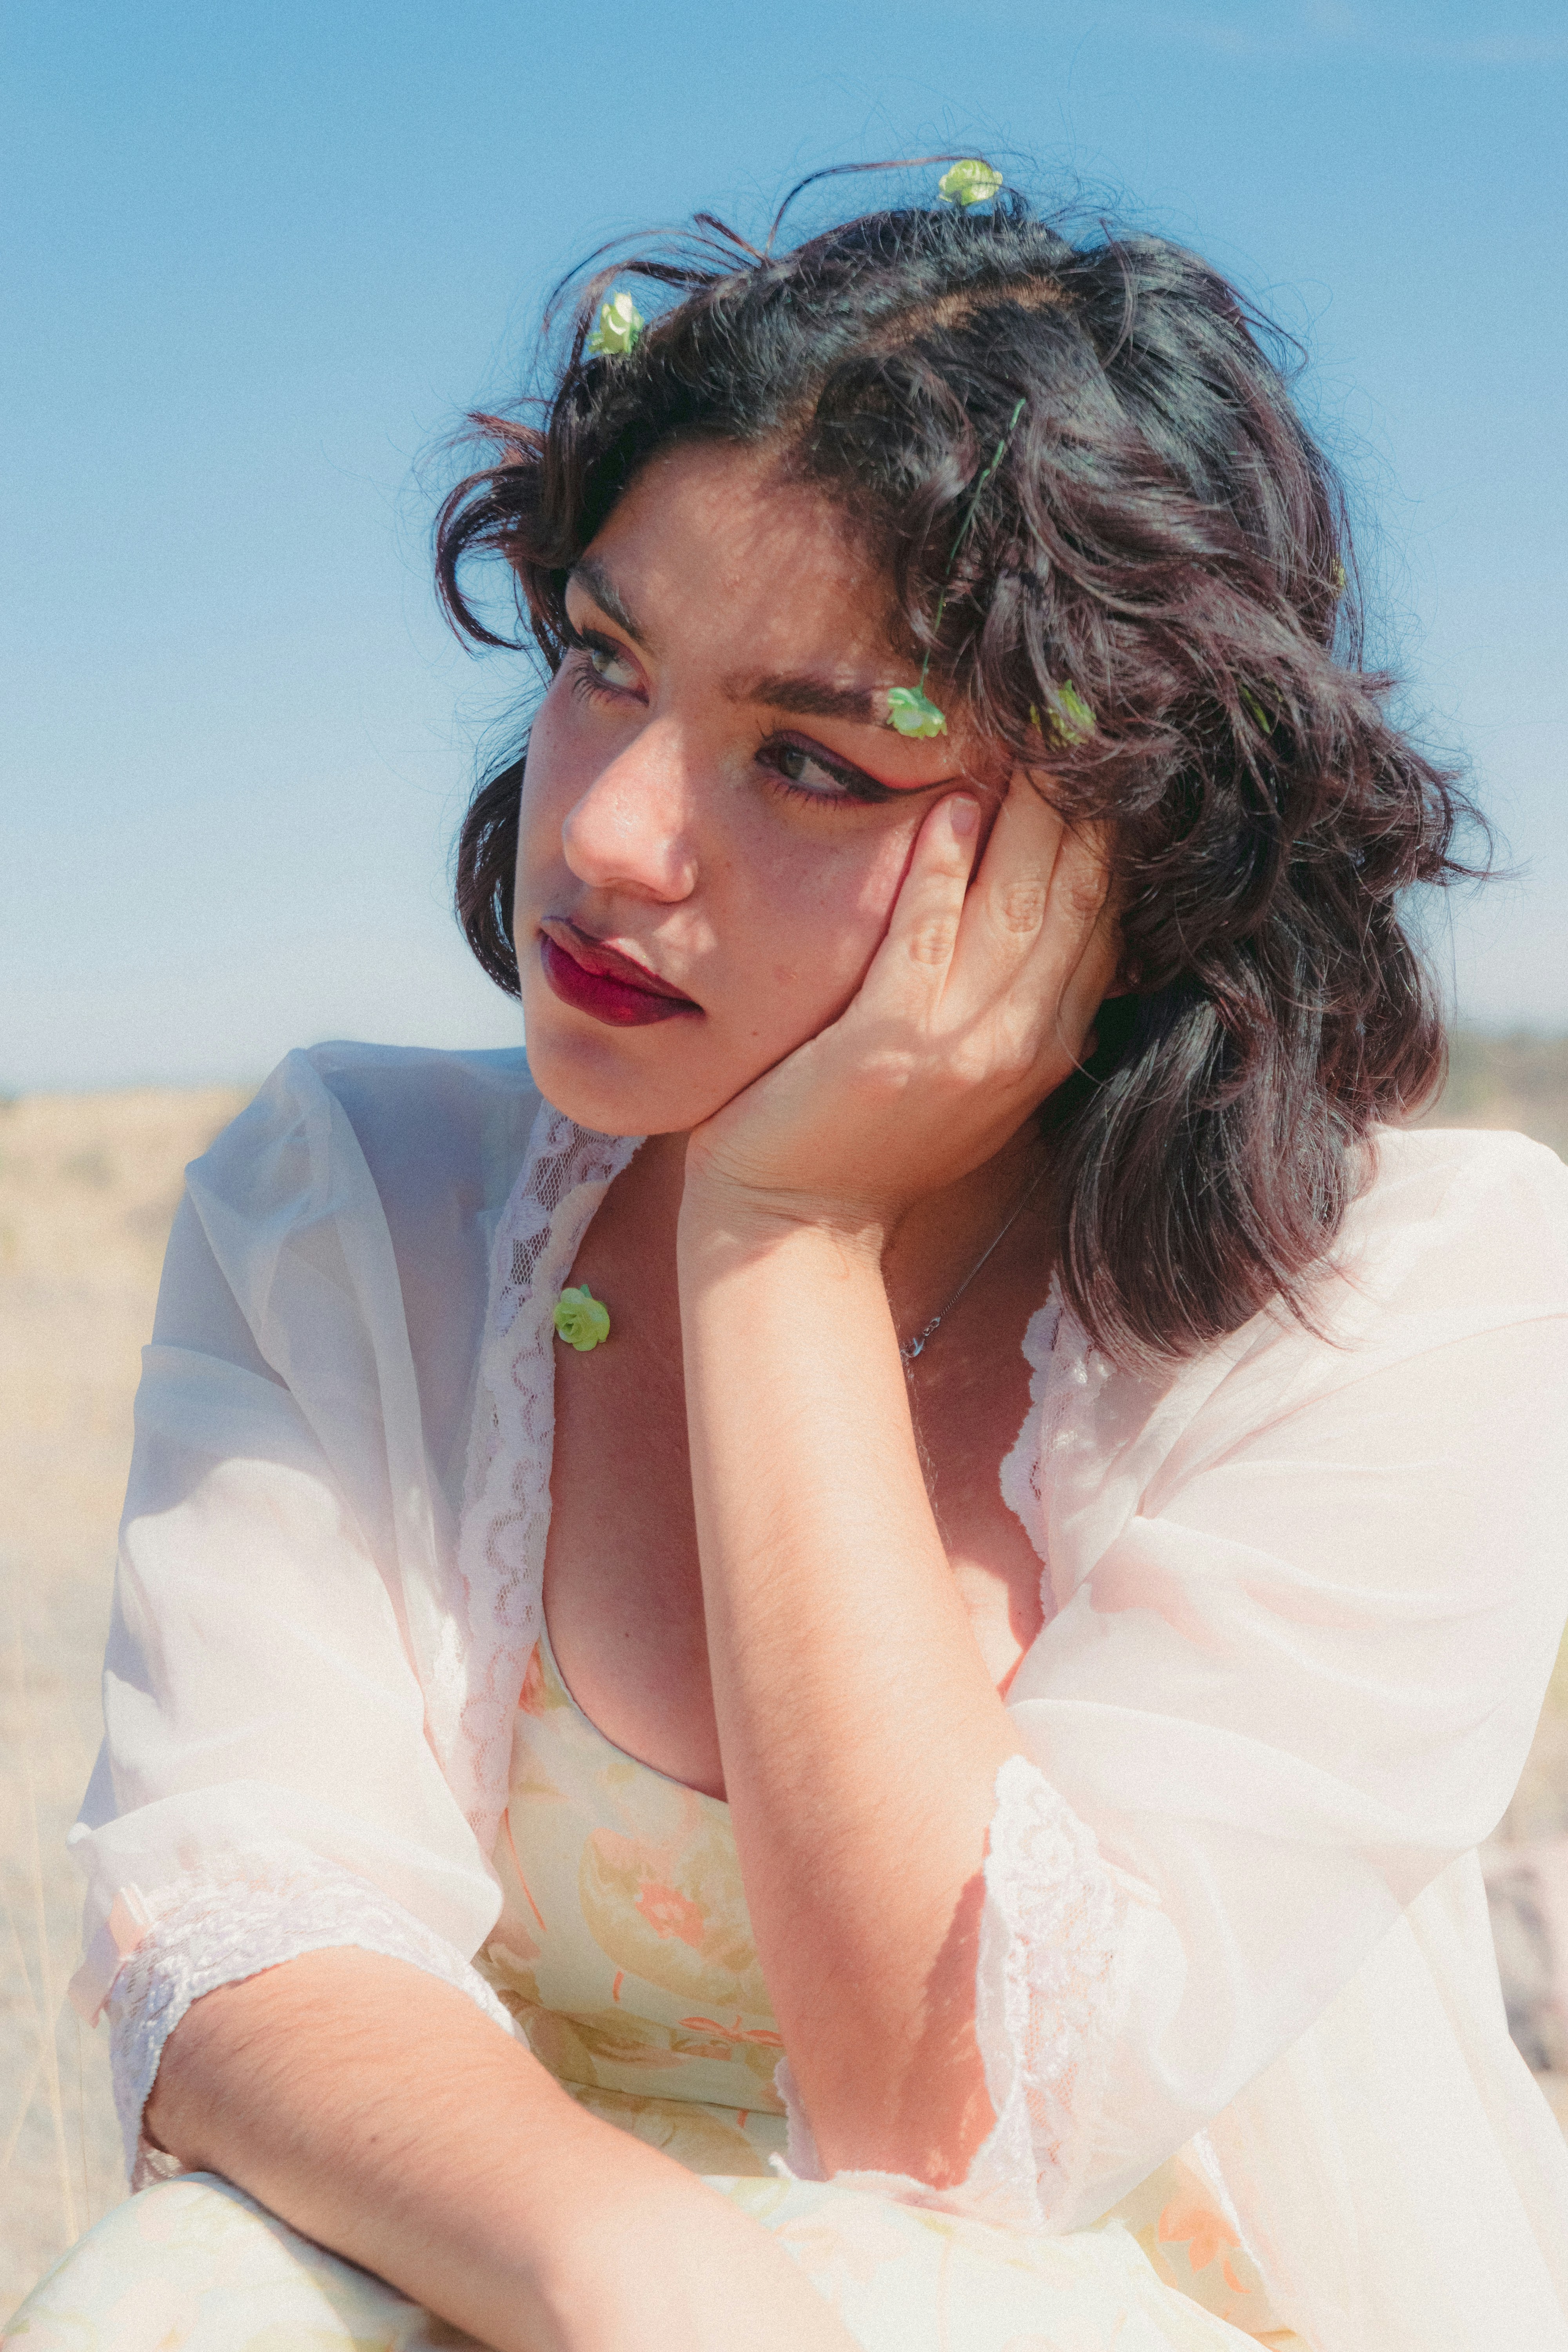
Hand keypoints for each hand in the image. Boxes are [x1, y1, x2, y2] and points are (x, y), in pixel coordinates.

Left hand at [684, 770, 1118, 1233]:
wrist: (798, 1223)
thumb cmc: (878, 1141)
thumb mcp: (979, 1083)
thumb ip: (1024, 1011)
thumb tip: (1068, 930)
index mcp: (1049, 1047)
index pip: (1107, 921)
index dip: (1115, 837)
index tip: (1111, 763)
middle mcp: (1020, 1043)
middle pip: (1078, 900)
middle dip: (1086, 806)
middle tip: (1082, 721)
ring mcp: (958, 1045)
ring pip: (1018, 905)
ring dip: (1027, 815)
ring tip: (1028, 737)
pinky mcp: (887, 1043)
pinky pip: (926, 933)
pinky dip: (941, 865)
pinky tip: (949, 803)